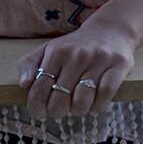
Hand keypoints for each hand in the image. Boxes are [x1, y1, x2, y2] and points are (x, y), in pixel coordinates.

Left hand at [19, 14, 137, 116]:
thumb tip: (23, 84)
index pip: (40, 87)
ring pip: (83, 100)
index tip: (39, 113)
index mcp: (57, 52)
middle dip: (58, 111)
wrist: (111, 30)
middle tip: (60, 110)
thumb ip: (30, 64)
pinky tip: (94, 104)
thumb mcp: (49, 49)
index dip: (36, 106)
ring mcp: (99, 60)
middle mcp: (77, 55)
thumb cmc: (75, 46)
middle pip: (60, 98)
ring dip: (78, 110)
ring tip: (78, 107)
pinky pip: (106, 94)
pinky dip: (98, 105)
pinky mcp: (119, 65)